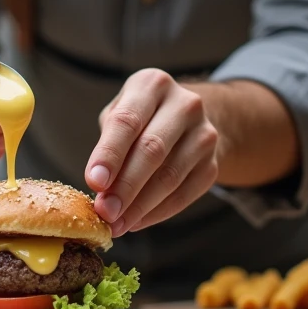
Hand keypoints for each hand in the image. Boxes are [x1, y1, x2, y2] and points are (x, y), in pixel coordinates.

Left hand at [85, 69, 218, 236]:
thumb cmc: (142, 117)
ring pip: (170, 176)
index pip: (127, 121)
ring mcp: (204, 134)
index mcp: (152, 85)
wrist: (189, 120)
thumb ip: (108, 144)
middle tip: (104, 212)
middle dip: (125, 186)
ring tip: (116, 223)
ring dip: (140, 206)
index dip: (109, 154)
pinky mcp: (213, 164)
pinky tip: (137, 221)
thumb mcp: (121, 113)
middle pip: (151, 150)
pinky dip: (158, 212)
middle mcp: (184, 104)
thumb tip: (99, 187)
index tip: (94, 183)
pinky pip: (184, 194)